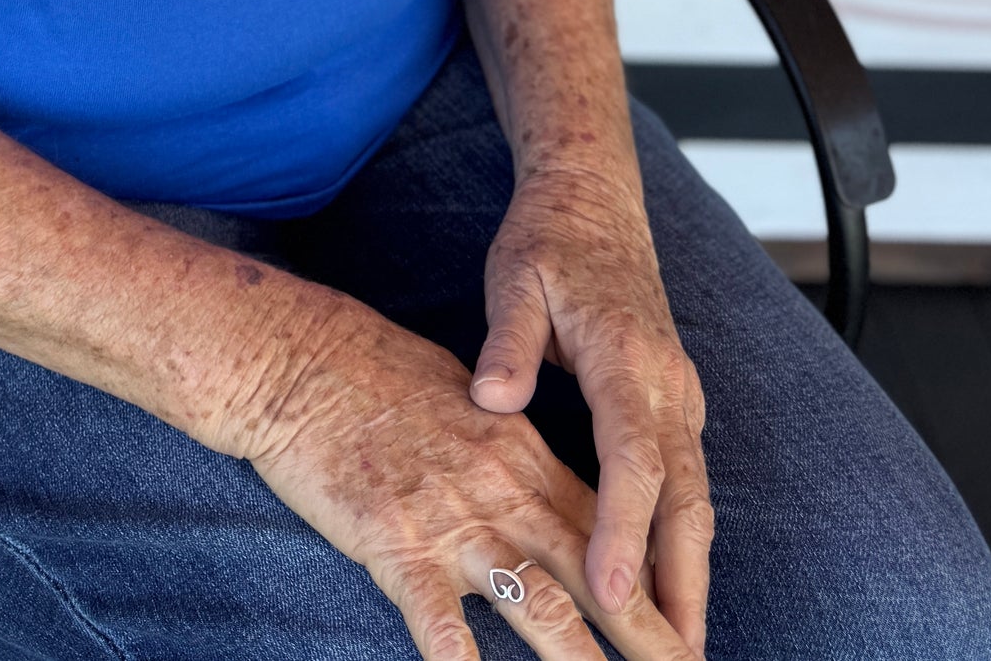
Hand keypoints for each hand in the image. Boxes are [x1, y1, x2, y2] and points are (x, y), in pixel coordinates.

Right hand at [239, 290, 699, 660]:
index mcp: (521, 453)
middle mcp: (502, 490)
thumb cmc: (375, 372)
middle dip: (647, 637)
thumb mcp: (463, 398)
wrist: (302, 357)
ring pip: (538, 606)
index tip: (689, 622)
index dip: (654, 576)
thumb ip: (511, 449)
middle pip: (594, 574)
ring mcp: (452, 520)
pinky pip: (438, 622)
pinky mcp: (395, 545)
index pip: (606, 523)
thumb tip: (545, 486)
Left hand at [471, 165, 711, 654]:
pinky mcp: (675, 402)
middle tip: (674, 656)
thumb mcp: (514, 278)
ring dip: (691, 573)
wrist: (594, 196)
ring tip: (680, 645)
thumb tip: (491, 398)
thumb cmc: (548, 240)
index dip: (623, 532)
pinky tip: (669, 587)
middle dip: (682, 584)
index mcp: (625, 357)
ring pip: (695, 498)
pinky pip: (687, 482)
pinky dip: (684, 539)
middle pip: (684, 497)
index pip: (632, 459)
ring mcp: (678, 394)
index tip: (609, 594)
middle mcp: (666, 383)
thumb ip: (508, 341)